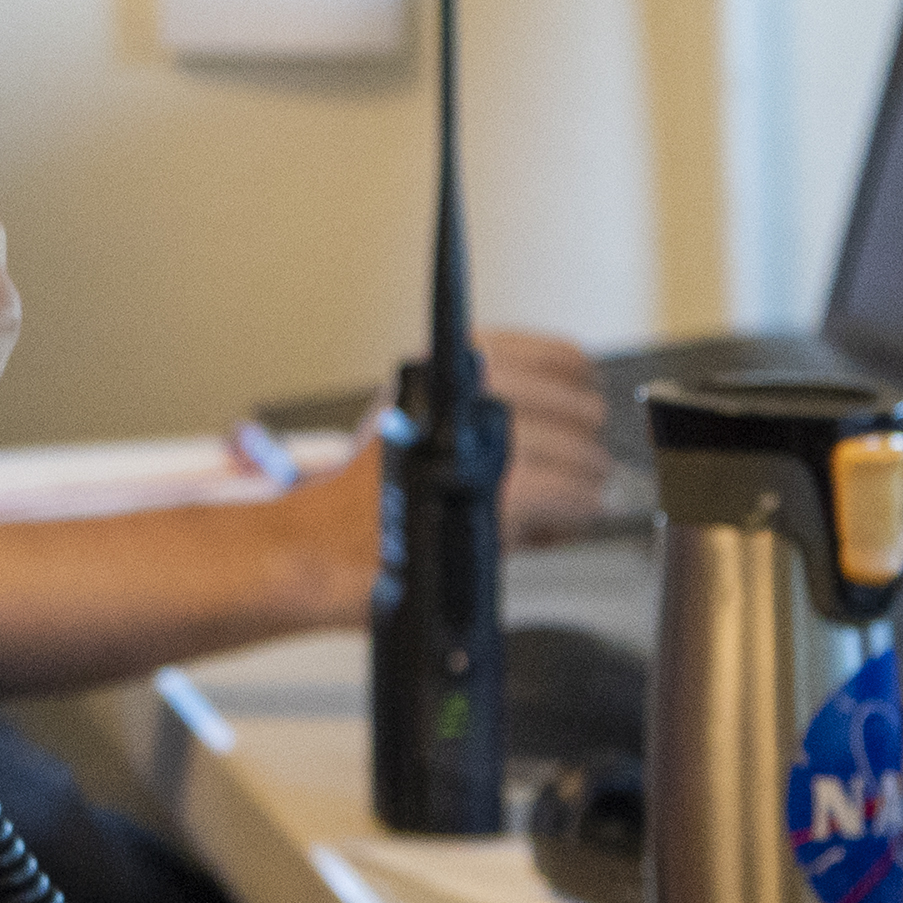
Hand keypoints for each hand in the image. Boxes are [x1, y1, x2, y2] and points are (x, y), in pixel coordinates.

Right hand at [282, 323, 619, 609]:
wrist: (319, 544)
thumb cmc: (373, 495)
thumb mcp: (419, 420)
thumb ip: (484, 407)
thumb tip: (576, 418)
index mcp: (451, 363)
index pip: (559, 358)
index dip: (582, 389)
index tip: (584, 408)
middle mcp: (464, 389)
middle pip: (578, 408)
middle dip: (583, 447)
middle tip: (571, 474)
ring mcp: (476, 440)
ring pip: (582, 456)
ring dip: (581, 488)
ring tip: (556, 508)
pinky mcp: (490, 494)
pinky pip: (569, 497)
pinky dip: (570, 517)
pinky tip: (548, 529)